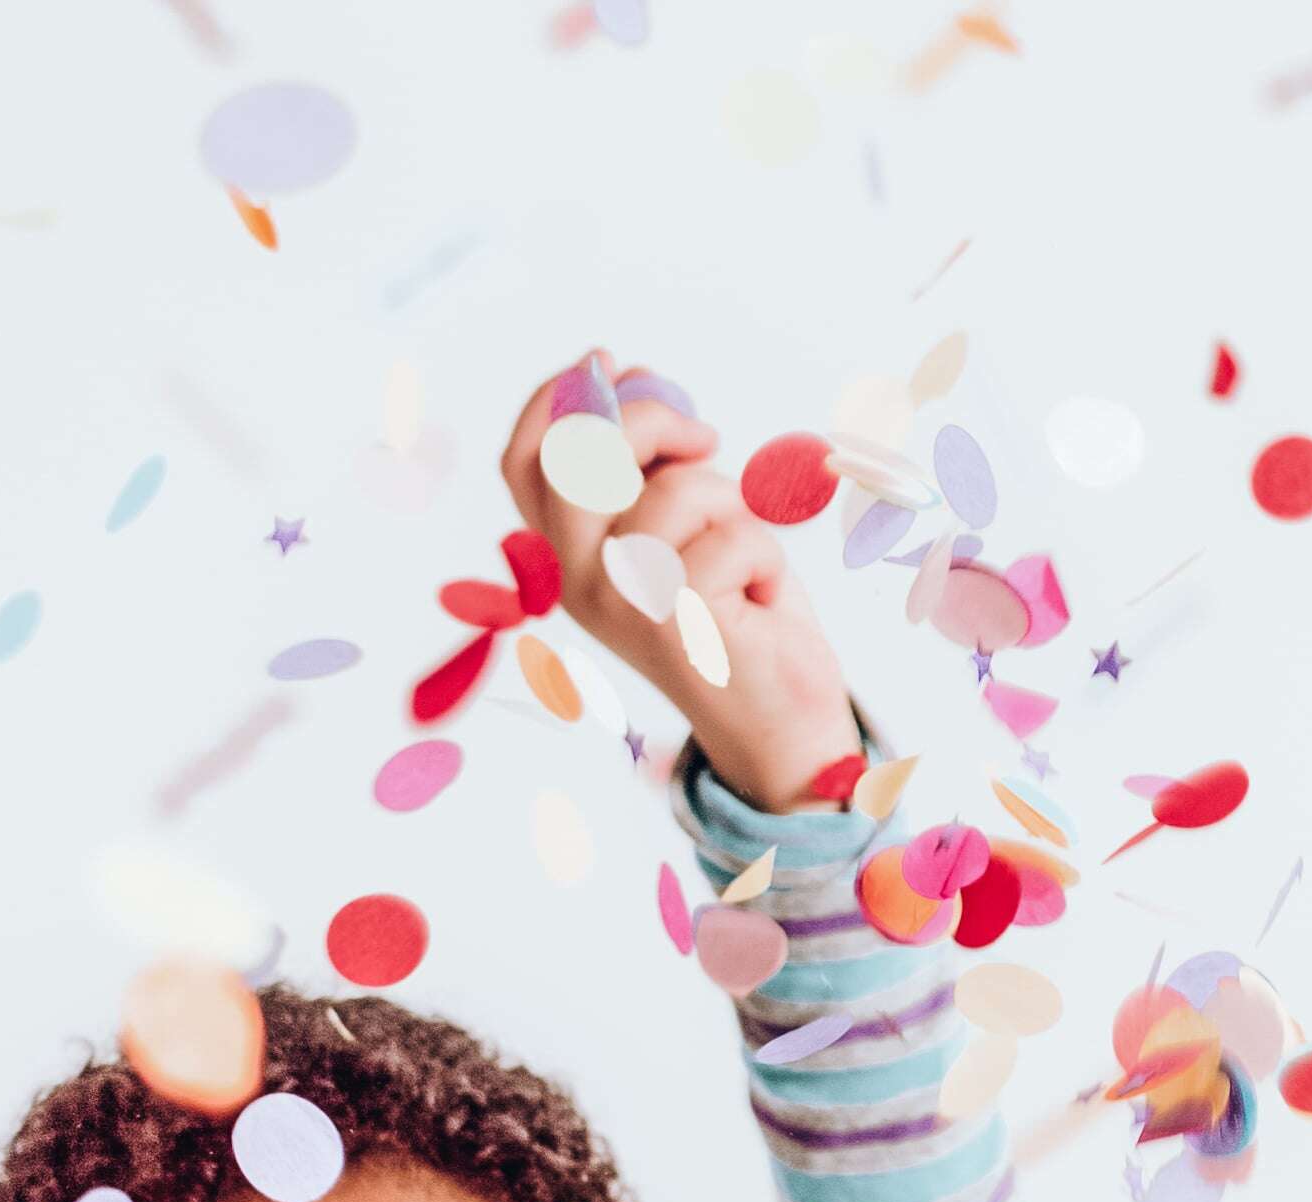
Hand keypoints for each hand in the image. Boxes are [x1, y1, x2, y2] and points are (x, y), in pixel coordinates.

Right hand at [494, 347, 857, 813]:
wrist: (785, 728)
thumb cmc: (739, 620)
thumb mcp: (683, 531)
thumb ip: (648, 472)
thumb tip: (630, 382)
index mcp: (565, 557)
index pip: (526, 460)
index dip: (558, 398)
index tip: (609, 362)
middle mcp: (577, 580)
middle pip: (583, 454)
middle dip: (650, 422)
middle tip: (704, 435)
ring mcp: (622, 603)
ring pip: (676, 492)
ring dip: (731, 504)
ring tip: (745, 553)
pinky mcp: (678, 622)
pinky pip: (735, 535)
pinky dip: (767, 554)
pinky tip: (763, 598)